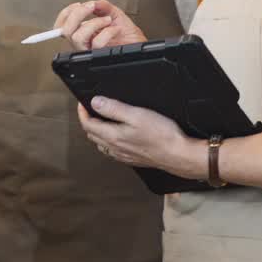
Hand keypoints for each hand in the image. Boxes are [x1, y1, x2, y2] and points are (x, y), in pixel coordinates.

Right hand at [55, 0, 145, 50]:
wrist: (139, 44)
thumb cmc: (128, 34)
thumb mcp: (115, 14)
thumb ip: (104, 7)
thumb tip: (94, 2)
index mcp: (84, 31)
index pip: (62, 25)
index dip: (66, 13)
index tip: (78, 4)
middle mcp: (85, 42)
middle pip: (66, 31)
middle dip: (77, 14)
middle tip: (90, 7)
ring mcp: (91, 49)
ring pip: (77, 38)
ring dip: (92, 23)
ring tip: (107, 19)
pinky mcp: (100, 55)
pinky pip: (96, 43)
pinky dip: (108, 32)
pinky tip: (115, 29)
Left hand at [78, 96, 204, 179]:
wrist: (178, 154)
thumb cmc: (161, 135)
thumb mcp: (136, 114)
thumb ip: (114, 108)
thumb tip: (95, 102)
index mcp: (113, 136)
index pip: (88, 124)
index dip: (82, 112)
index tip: (82, 103)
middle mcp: (115, 148)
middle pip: (92, 134)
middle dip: (88, 120)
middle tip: (90, 109)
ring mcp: (123, 155)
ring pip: (102, 144)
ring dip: (97, 132)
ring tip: (101, 120)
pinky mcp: (132, 159)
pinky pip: (113, 151)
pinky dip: (108, 141)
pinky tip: (117, 137)